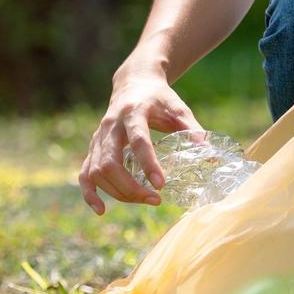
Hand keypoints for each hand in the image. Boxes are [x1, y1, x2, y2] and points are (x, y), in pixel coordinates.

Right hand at [79, 60, 200, 214]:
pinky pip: (85, 173)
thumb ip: (192, 128)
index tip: (161, 186)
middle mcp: (110, 125)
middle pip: (110, 163)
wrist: (133, 83)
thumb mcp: (178, 108)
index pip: (138, 141)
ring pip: (97, 172)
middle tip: (156, 200)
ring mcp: (98, 137)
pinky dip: (89, 193)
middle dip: (131, 187)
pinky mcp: (93, 147)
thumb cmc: (159, 98)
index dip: (148, 164)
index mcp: (133, 113)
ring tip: (145, 200)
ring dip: (119, 193)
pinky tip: (101, 210)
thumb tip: (208, 154)